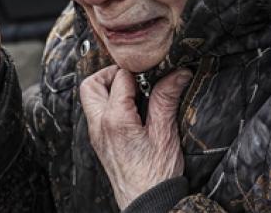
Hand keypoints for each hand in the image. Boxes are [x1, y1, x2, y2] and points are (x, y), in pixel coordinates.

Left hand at [81, 66, 191, 208]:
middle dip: (111, 75)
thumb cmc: (156, 175)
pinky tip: (133, 111)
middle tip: (135, 79)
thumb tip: (178, 73)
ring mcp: (97, 135)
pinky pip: (98, 114)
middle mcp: (99, 125)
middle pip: (91, 85)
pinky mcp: (101, 143)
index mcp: (115, 119)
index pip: (120, 78)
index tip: (155, 73)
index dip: (139, 71)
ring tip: (136, 94)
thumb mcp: (165, 133)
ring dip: (109, 90)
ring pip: (91, 100)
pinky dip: (111, 105)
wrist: (147, 203)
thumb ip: (166, 99)